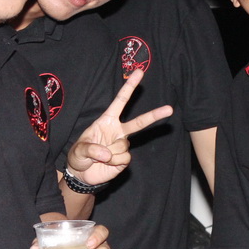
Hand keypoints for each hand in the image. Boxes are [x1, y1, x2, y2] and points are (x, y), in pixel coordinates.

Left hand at [66, 69, 172, 186]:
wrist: (83, 175)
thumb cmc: (79, 156)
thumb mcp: (78, 150)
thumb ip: (90, 149)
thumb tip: (107, 153)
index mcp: (107, 121)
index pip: (120, 102)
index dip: (129, 87)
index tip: (139, 72)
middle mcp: (118, 131)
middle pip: (139, 122)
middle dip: (155, 115)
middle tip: (170, 108)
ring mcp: (123, 145)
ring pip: (123, 145)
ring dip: (109, 153)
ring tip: (100, 157)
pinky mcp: (125, 159)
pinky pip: (124, 158)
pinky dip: (113, 162)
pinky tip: (107, 163)